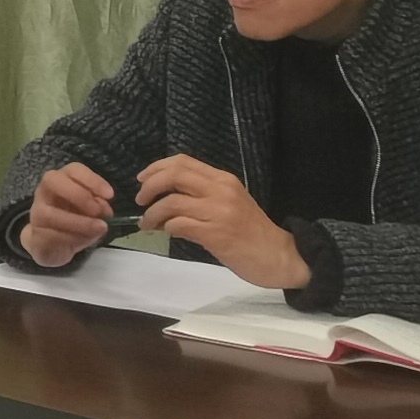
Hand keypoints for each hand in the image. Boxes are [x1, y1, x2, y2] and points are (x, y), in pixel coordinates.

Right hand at [18, 160, 118, 267]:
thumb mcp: (92, 213)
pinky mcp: (34, 234)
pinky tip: (84, 241)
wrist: (50, 244)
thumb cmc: (74, 221)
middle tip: (98, 211)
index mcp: (63, 180)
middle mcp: (45, 191)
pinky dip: (71, 238)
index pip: (73, 170)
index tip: (110, 195)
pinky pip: (50, 235)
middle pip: (52, 180)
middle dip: (78, 195)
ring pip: (50, 213)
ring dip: (79, 222)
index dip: (92, 180)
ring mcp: (36, 212)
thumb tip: (105, 210)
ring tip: (99, 228)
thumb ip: (99, 208)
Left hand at [137, 156, 308, 290]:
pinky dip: (167, 227)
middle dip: (149, 186)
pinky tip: (166, 233)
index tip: (142, 180)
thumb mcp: (229, 203)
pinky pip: (180, 224)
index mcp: (222, 179)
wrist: (279, 256)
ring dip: (152, 213)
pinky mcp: (217, 234)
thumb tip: (165, 199)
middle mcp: (220, 190)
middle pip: (174, 175)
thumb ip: (201, 196)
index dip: (156, 168)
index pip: (182, 162)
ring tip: (148, 224)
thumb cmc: (252, 232)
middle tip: (140, 201)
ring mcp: (219, 211)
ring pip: (172, 202)